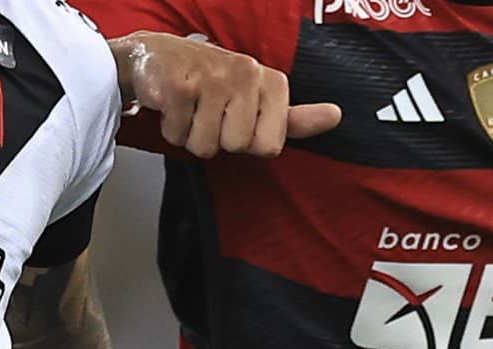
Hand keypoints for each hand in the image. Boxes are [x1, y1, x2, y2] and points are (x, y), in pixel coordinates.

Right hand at [110, 31, 340, 157]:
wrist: (156, 56)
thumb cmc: (210, 83)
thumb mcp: (256, 99)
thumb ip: (293, 118)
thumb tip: (336, 117)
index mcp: (270, 81)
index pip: (270, 146)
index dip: (247, 142)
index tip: (236, 119)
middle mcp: (246, 74)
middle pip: (237, 147)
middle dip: (218, 140)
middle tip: (209, 114)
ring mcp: (211, 79)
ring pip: (205, 147)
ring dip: (192, 136)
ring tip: (191, 109)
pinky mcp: (179, 87)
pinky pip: (178, 137)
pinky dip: (170, 129)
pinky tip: (172, 106)